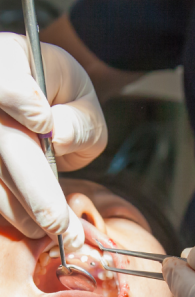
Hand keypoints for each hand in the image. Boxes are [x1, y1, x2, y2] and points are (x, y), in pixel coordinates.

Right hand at [0, 33, 106, 247]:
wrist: (44, 97)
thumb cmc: (63, 95)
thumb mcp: (83, 99)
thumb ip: (76, 119)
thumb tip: (54, 135)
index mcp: (6, 62)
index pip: (4, 78)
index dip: (18, 97)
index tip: (43, 120)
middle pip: (4, 141)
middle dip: (34, 189)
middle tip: (61, 224)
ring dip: (26, 211)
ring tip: (64, 234)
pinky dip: (17, 214)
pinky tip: (44, 229)